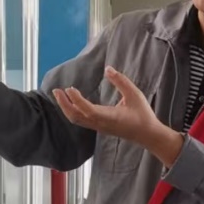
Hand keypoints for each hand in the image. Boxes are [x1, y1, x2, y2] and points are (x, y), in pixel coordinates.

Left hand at [54, 68, 183, 166]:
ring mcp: (99, 127)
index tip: (69, 88)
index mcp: (110, 117)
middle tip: (56, 90)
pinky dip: (73, 111)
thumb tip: (108, 69)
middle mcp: (101, 124)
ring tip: (60, 94)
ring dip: (66, 108)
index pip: (88, 110)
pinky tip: (71, 101)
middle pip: (76, 117)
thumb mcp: (135, 94)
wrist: (148, 135)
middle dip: (64, 104)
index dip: (77, 100)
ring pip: (77, 120)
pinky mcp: (99, 127)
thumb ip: (121, 81)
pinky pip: (81, 120)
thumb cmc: (143, 115)